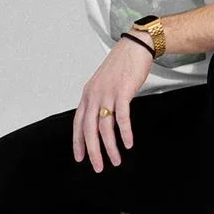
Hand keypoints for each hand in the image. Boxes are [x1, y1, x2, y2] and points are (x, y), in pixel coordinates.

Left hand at [73, 34, 154, 172]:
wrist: (135, 47)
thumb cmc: (121, 66)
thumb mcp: (103, 84)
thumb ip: (99, 101)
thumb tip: (100, 119)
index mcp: (88, 94)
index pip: (78, 123)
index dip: (78, 142)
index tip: (80, 158)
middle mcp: (94, 95)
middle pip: (89, 130)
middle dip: (93, 152)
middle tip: (98, 167)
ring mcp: (107, 94)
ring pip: (105, 127)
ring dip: (110, 147)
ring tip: (116, 160)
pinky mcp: (122, 92)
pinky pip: (122, 117)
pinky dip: (124, 133)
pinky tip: (128, 143)